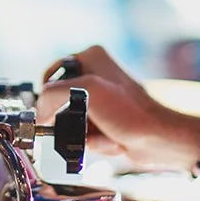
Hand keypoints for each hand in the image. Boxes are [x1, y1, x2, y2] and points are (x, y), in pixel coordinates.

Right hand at [36, 45, 199, 174]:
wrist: (160, 140)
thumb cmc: (132, 112)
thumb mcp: (87, 91)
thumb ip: (52, 96)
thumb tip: (39, 114)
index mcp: (90, 57)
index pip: (49, 78)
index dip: (49, 100)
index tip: (51, 114)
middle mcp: (95, 75)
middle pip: (59, 105)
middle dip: (72, 123)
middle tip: (88, 125)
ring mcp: (100, 99)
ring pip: (71, 124)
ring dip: (84, 136)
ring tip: (105, 134)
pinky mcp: (107, 120)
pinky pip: (85, 136)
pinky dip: (95, 144)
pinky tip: (112, 141)